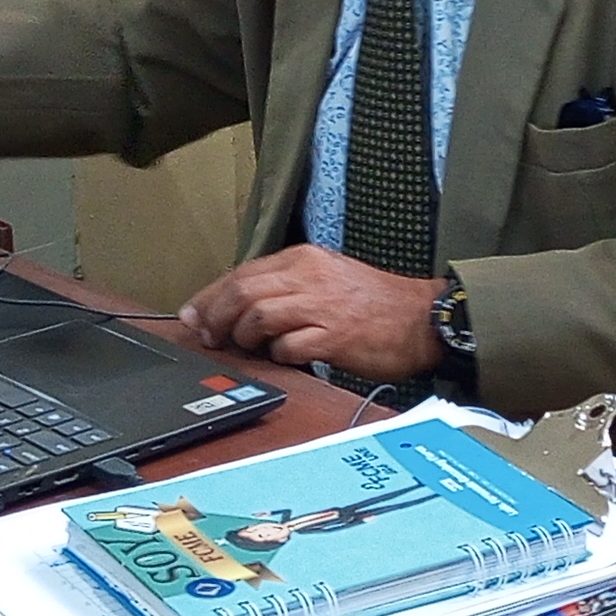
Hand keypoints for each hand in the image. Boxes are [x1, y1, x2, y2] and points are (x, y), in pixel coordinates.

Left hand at [178, 246, 443, 383]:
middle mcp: (309, 276)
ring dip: (244, 337)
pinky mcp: (334, 336)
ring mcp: (322, 306)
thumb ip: (286, 288)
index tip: (192, 316)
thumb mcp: (327, 278)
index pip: (242, 273)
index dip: (210, 297)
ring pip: (259, 316)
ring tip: (248, 348)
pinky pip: (288, 347)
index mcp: (304, 258)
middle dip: (216, 318)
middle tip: (209, 336)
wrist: (423, 319)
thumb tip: (237, 308)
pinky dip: (278, 355)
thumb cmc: (373, 304)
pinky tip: (286, 357)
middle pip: (243, 292)